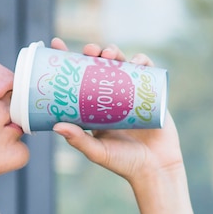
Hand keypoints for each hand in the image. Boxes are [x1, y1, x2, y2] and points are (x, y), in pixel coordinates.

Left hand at [50, 37, 182, 184]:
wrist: (156, 169)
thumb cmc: (124, 163)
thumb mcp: (97, 151)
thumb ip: (79, 140)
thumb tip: (56, 126)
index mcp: (93, 108)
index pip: (78, 79)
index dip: (68, 60)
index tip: (57, 44)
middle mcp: (110, 97)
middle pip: (100, 66)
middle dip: (94, 52)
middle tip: (89, 51)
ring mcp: (131, 94)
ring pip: (121, 64)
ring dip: (115, 52)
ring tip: (109, 53)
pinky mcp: (151, 94)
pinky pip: (147, 72)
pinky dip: (143, 61)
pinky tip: (136, 60)